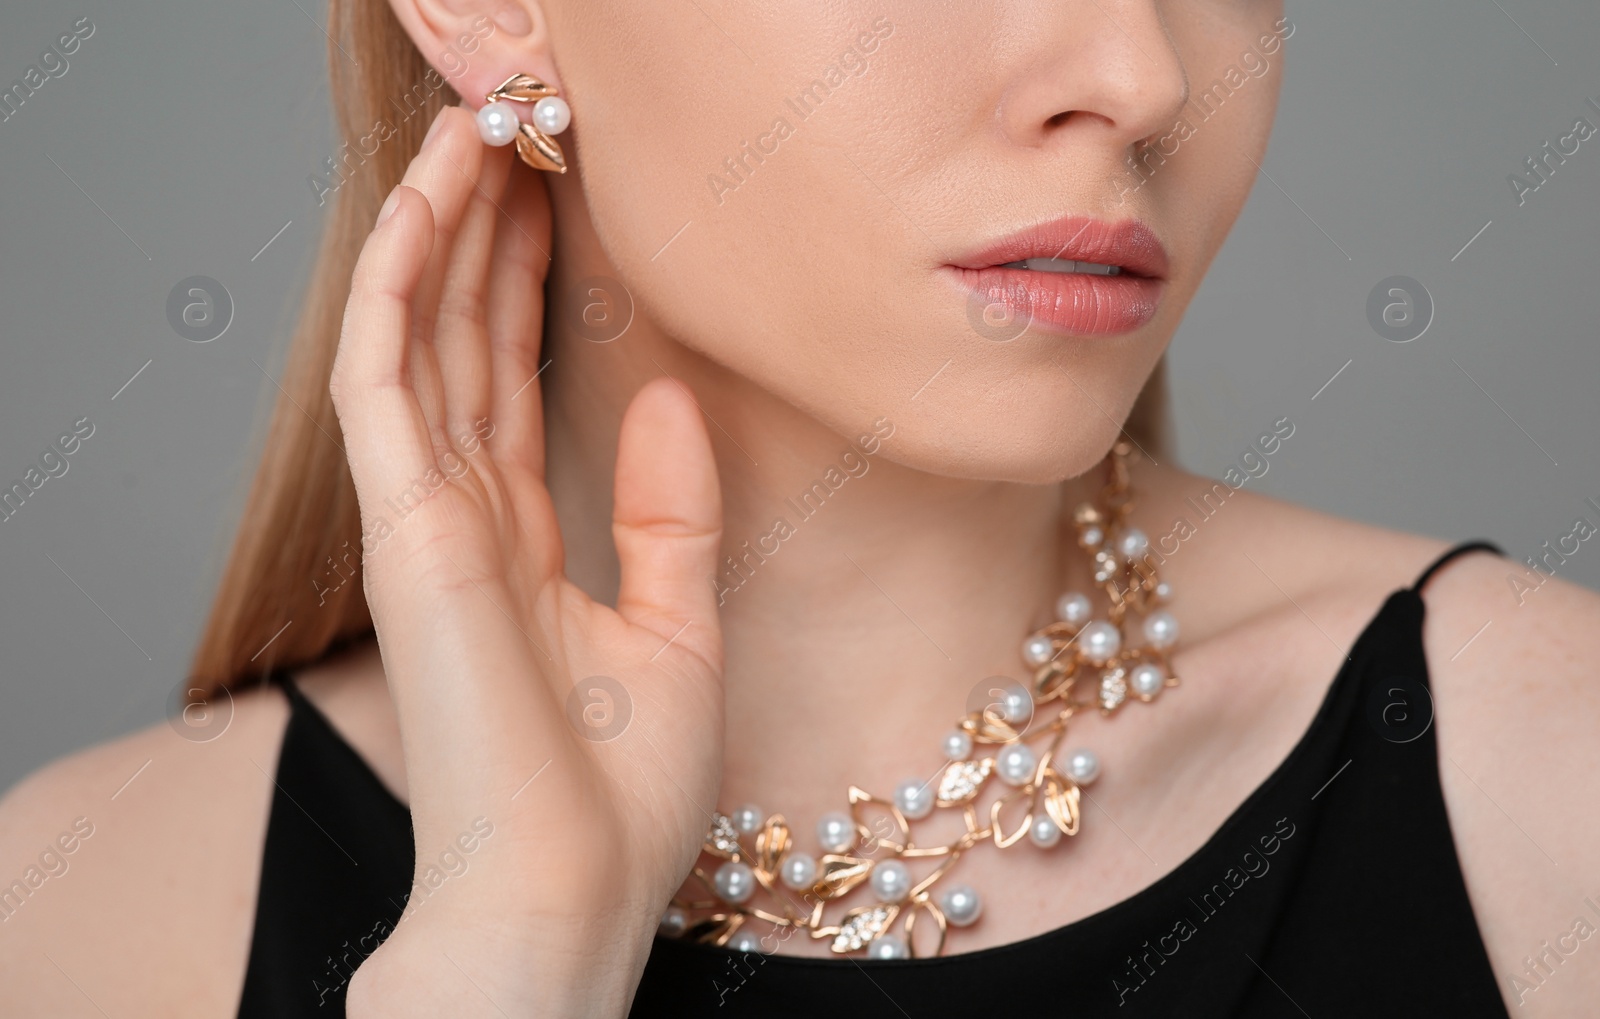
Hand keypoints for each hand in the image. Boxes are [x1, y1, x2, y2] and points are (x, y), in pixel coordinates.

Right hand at [328, 105, 725, 1017]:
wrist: (571, 891)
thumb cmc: (619, 794)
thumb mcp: (678, 626)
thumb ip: (668, 510)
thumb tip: (663, 393)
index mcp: (520, 540)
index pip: (510, 380)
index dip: (529, 283)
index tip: (563, 197)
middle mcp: (462, 517)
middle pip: (465, 340)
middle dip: (488, 233)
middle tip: (520, 131)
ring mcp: (424, 518)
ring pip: (418, 335)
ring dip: (440, 227)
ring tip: (476, 130)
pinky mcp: (404, 527)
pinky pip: (386, 376)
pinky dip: (401, 283)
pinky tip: (434, 203)